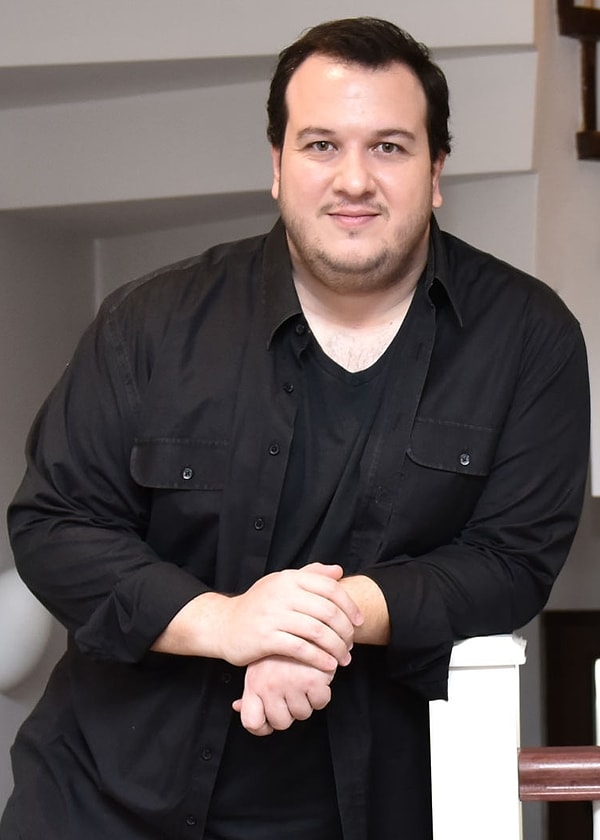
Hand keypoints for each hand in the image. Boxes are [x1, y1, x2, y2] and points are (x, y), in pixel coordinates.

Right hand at [216, 563, 361, 670]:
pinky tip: (328, 665)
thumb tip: (338, 570)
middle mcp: (281, 593)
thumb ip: (310, 575)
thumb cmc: (258, 605)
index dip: (349, 605)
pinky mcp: (265, 638)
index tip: (359, 622)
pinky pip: (301, 649)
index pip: (330, 588)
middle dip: (345, 630)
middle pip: (327, 611)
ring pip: (317, 631)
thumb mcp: (281, 584)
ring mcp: (272, 615)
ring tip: (343, 658)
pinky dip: (319, 658)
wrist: (224, 624)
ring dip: (336, 647)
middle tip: (351, 644)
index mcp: (289, 578)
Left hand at [232, 655, 334, 735]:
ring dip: (306, 701)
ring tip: (304, 681)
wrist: (304, 621)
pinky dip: (321, 693)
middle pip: (281, 722)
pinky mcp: (312, 680)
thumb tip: (238, 707)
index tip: (271, 721)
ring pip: (302, 714)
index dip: (263, 727)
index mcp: (254, 684)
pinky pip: (320, 703)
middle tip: (292, 692)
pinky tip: (316, 678)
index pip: (251, 722)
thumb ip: (250, 690)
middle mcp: (270, 686)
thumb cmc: (280, 647)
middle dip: (289, 711)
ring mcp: (291, 684)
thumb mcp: (258, 666)